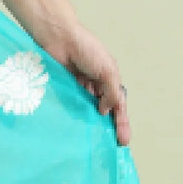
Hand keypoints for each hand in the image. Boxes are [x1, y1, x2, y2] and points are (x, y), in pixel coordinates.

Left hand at [39, 21, 130, 146]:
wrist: (59, 37)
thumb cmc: (86, 48)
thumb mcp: (106, 70)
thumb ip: (111, 92)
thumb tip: (106, 111)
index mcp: (109, 79)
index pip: (118, 104)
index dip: (121, 122)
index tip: (123, 139)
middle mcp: (95, 85)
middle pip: (104, 110)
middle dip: (108, 127)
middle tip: (110, 146)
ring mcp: (78, 88)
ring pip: (87, 110)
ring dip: (90, 124)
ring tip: (94, 143)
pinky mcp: (63, 89)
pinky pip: (71, 106)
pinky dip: (74, 116)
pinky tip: (75, 129)